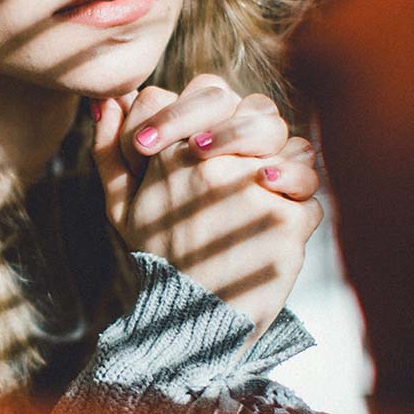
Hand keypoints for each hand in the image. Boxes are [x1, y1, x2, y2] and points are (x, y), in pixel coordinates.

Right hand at [91, 77, 322, 340]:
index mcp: (169, 152)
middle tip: (248, 168)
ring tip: (266, 202)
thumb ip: (108, 151)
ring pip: (293, 150)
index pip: (207, 91)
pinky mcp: (286, 218)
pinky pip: (308, 198)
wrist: (190, 323)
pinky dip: (298, 214)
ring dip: (287, 172)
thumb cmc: (158, 258)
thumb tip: (105, 102)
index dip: (215, 110)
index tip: (209, 142)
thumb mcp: (120, 207)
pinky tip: (274, 234)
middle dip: (258, 135)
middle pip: (258, 111)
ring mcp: (251, 188)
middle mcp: (210, 162)